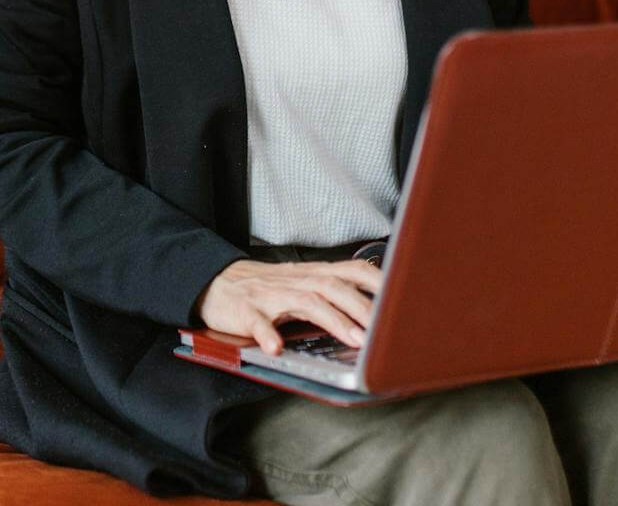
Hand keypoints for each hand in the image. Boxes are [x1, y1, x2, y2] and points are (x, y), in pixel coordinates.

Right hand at [196, 258, 381, 355]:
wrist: (215, 282)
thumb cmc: (265, 288)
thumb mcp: (301, 283)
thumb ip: (332, 291)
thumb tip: (374, 309)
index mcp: (310, 274)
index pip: (350, 270)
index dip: (377, 281)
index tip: (403, 295)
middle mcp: (295, 281)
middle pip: (333, 287)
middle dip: (362, 307)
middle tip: (384, 331)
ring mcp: (270, 295)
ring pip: (305, 302)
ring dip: (333, 320)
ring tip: (353, 339)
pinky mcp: (246, 311)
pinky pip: (257, 322)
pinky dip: (267, 333)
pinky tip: (276, 347)